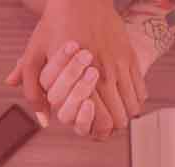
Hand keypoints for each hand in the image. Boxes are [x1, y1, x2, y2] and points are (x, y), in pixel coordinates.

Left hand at [10, 0, 147, 138]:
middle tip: (101, 125)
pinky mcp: (131, 56)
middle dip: (111, 127)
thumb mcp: (34, 56)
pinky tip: (122, 95)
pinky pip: (142, 89)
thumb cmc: (54, 25)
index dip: (98, 133)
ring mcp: (121, 66)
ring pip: (134, 107)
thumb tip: (42, 119)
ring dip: (123, 114)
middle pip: (121, 120)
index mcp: (82, 80)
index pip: (102, 121)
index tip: (92, 132)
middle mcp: (106, 76)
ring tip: (112, 112)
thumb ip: (33, 90)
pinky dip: (134, 99)